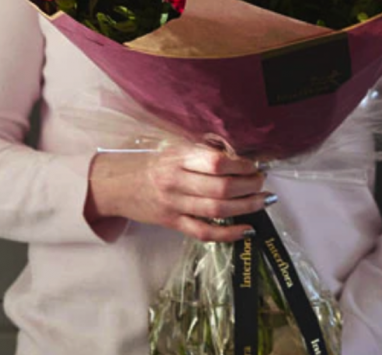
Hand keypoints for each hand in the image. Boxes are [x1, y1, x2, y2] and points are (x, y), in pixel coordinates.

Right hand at [84, 144, 272, 241]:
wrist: (119, 184)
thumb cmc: (154, 163)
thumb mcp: (176, 148)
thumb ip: (204, 153)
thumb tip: (239, 159)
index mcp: (179, 157)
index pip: (216, 162)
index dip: (241, 166)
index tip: (254, 166)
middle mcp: (176, 181)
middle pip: (221, 187)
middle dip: (249, 186)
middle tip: (262, 183)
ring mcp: (174, 204)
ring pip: (217, 209)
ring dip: (246, 206)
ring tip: (262, 201)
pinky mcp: (172, 224)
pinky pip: (204, 232)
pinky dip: (229, 233)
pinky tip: (247, 229)